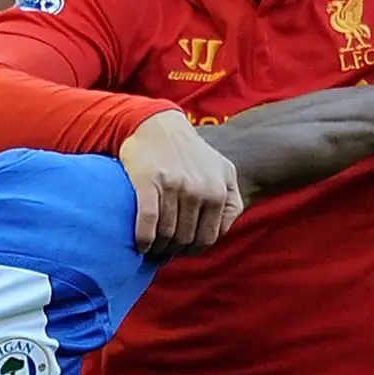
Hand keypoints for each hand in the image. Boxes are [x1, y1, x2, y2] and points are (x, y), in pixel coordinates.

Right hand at [118, 108, 243, 253]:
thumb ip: (232, 202)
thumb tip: (222, 232)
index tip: (182, 249)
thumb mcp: (224, 171)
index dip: (193, 250)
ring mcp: (173, 186)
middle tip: (165, 250)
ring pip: (166, 235)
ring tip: (153, 248)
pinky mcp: (148, 183)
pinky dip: (144, 240)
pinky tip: (142, 245)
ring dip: (158, 248)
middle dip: (174, 250)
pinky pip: (147, 223)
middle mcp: (198, 190)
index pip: (207, 238)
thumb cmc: (191, 152)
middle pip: (186, 239)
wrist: (158, 124)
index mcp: (217, 191)